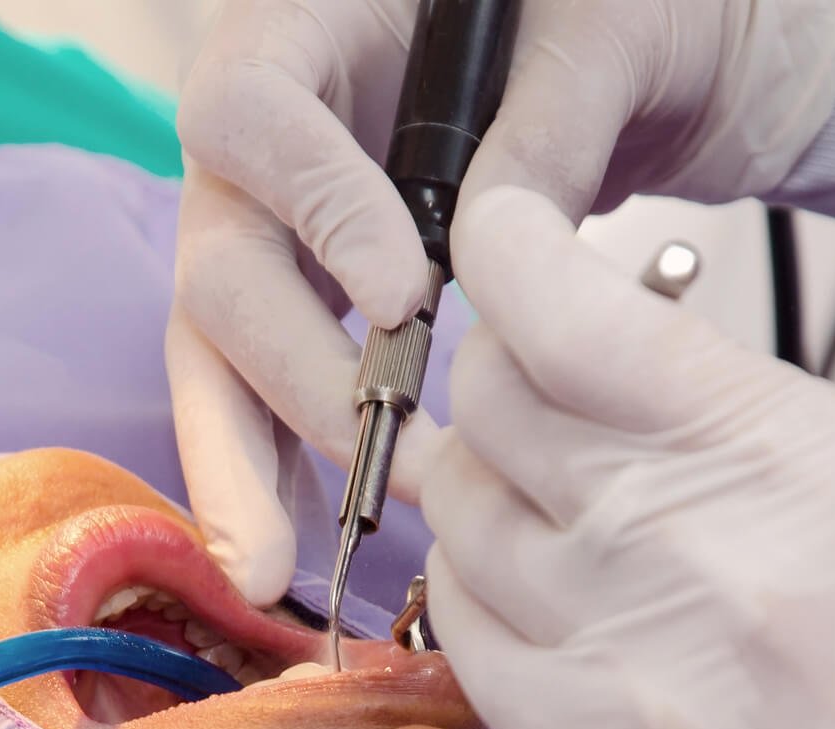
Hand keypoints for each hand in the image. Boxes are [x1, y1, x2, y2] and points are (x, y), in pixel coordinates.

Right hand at [169, 0, 834, 602]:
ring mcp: (276, 217)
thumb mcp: (596, 35)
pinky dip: (280, 461)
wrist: (614, 43)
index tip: (406, 294)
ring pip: (220, 340)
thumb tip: (496, 255)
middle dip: (283, 372)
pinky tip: (289, 544)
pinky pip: (265, 378)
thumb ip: (546, 130)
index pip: (250, 109)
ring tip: (264, 567)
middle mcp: (265, 128)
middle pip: (220, 256)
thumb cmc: (600, 7)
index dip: (312, 206)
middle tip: (369, 456)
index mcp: (305, 21)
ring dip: (243, 457)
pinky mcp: (308, 288)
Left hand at [420, 187, 834, 728]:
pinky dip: (470, 598)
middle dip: (491, 382)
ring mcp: (621, 663)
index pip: (569, 314)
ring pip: (457, 520)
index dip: (505, 258)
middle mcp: (687, 545)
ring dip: (476, 493)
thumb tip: (623, 365)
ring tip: (532, 512)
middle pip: (490, 408)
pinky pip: (457, 640)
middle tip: (519, 402)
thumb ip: (748, 423)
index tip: (498, 251)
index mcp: (793, 454)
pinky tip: (521, 604)